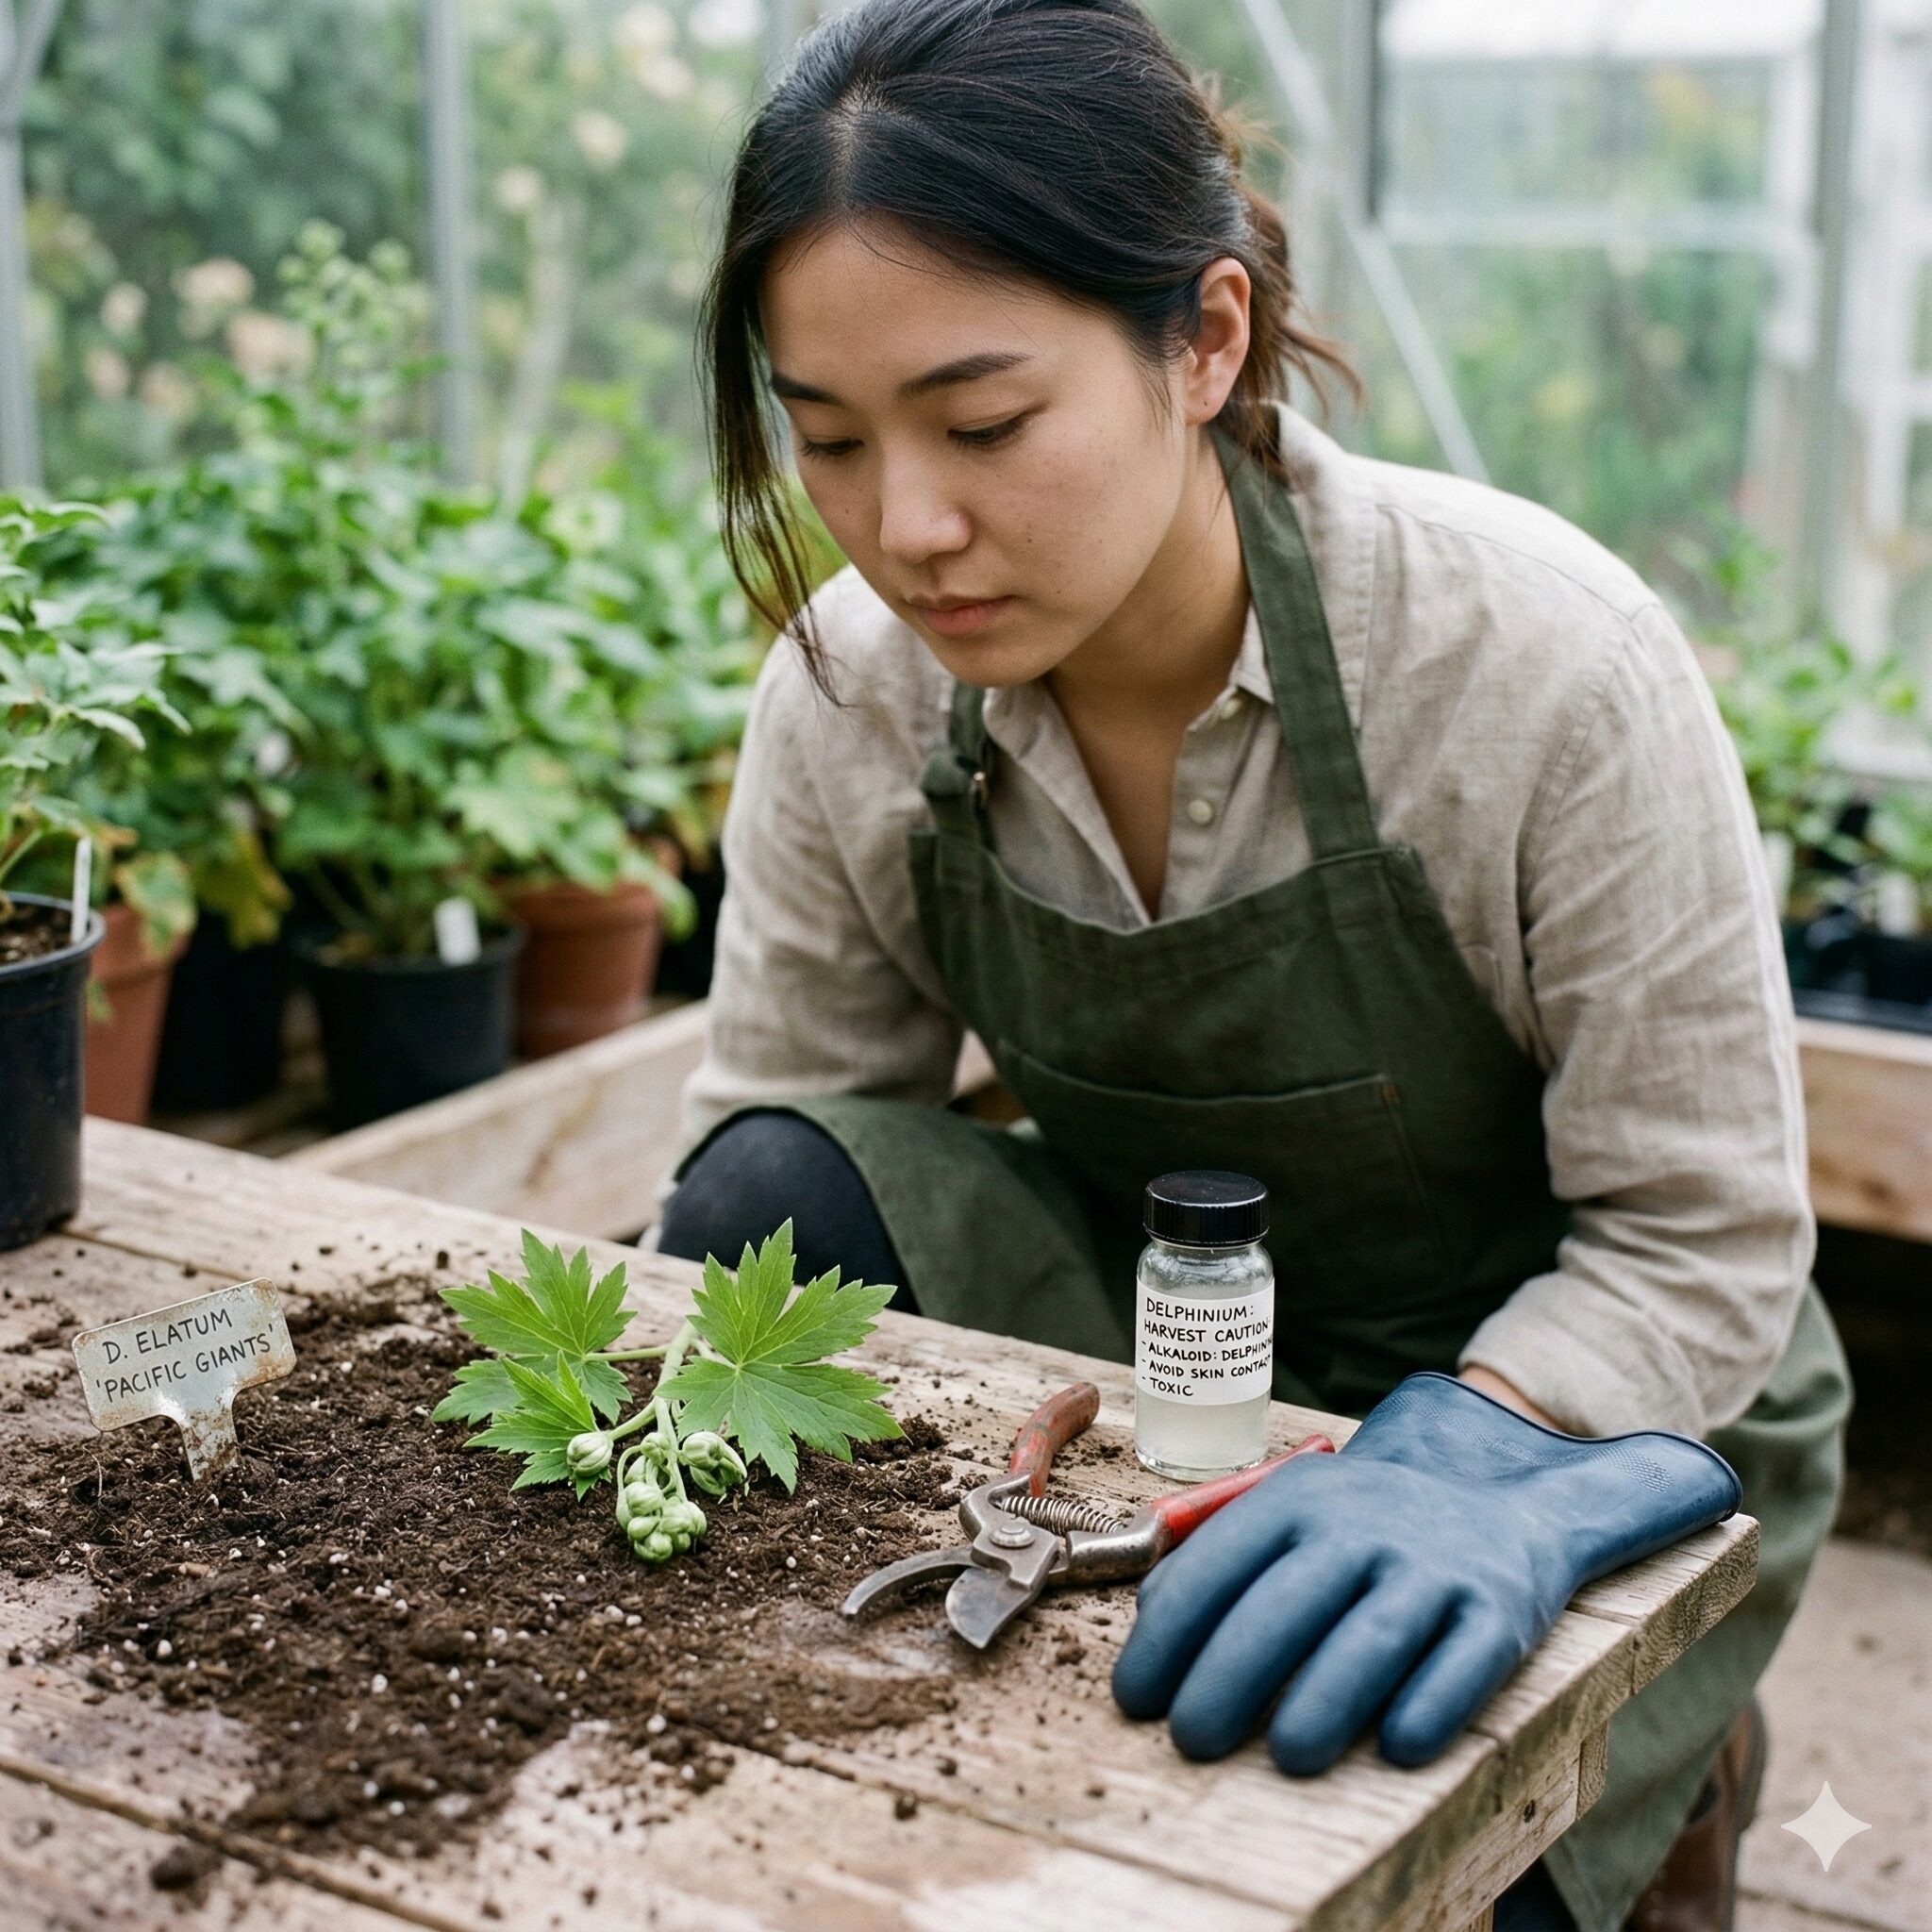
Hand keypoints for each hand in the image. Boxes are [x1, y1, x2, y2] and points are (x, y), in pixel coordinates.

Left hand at [1111, 1372, 1738, 1774]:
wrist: (1503, 1503)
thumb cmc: (1366, 1530)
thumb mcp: (1293, 1514)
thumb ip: (1220, 1558)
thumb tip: (1150, 1619)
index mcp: (1300, 1501)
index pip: (1219, 1565)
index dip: (1169, 1636)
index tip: (1135, 1698)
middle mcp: (1365, 1527)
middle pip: (1286, 1604)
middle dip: (1228, 1676)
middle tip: (1191, 1740)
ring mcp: (1434, 1570)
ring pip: (1373, 1637)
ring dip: (1326, 1700)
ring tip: (1286, 1756)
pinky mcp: (1499, 1614)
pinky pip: (1464, 1664)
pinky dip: (1431, 1706)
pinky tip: (1397, 1746)